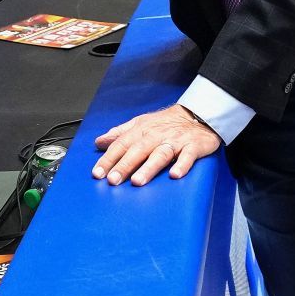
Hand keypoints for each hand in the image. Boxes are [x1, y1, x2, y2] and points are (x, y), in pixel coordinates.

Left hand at [90, 104, 220, 185]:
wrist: (197, 114)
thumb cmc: (166, 123)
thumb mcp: (140, 123)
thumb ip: (119, 133)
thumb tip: (99, 142)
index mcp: (141, 130)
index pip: (121, 144)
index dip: (108, 158)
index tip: (98, 173)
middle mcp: (156, 135)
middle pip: (137, 151)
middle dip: (124, 165)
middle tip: (113, 180)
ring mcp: (175, 141)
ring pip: (160, 154)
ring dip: (148, 168)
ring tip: (137, 181)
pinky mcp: (193, 146)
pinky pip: (188, 156)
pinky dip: (182, 165)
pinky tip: (174, 175)